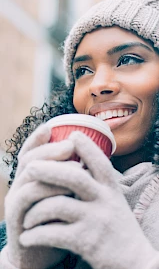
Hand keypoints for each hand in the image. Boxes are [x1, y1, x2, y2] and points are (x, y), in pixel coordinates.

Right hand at [1, 123, 74, 268]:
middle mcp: (19, 184)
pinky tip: (66, 187)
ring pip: (30, 175)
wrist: (41, 255)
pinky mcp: (17, 216)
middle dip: (50, 149)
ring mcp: (16, 200)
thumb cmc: (56, 221)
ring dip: (52, 168)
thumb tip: (86, 158)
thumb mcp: (60, 197)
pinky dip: (47, 188)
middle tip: (70, 145)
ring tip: (75, 165)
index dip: (38, 138)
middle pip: (30, 159)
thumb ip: (66, 178)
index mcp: (30, 177)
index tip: (52, 126)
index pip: (30, 152)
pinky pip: (29, 197)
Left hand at [19, 132, 158, 268]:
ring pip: (58, 205)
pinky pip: (54, 234)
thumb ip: (98, 184)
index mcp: (111, 189)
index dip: (86, 146)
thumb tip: (78, 163)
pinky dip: (36, 235)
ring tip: (25, 218)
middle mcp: (105, 200)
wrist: (134, 262)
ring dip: (36, 211)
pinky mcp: (87, 242)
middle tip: (29, 167)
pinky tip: (27, 237)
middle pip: (74, 177)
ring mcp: (96, 221)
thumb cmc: (117, 227)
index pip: (99, 162)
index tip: (73, 135)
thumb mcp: (114, 200)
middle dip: (49, 169)